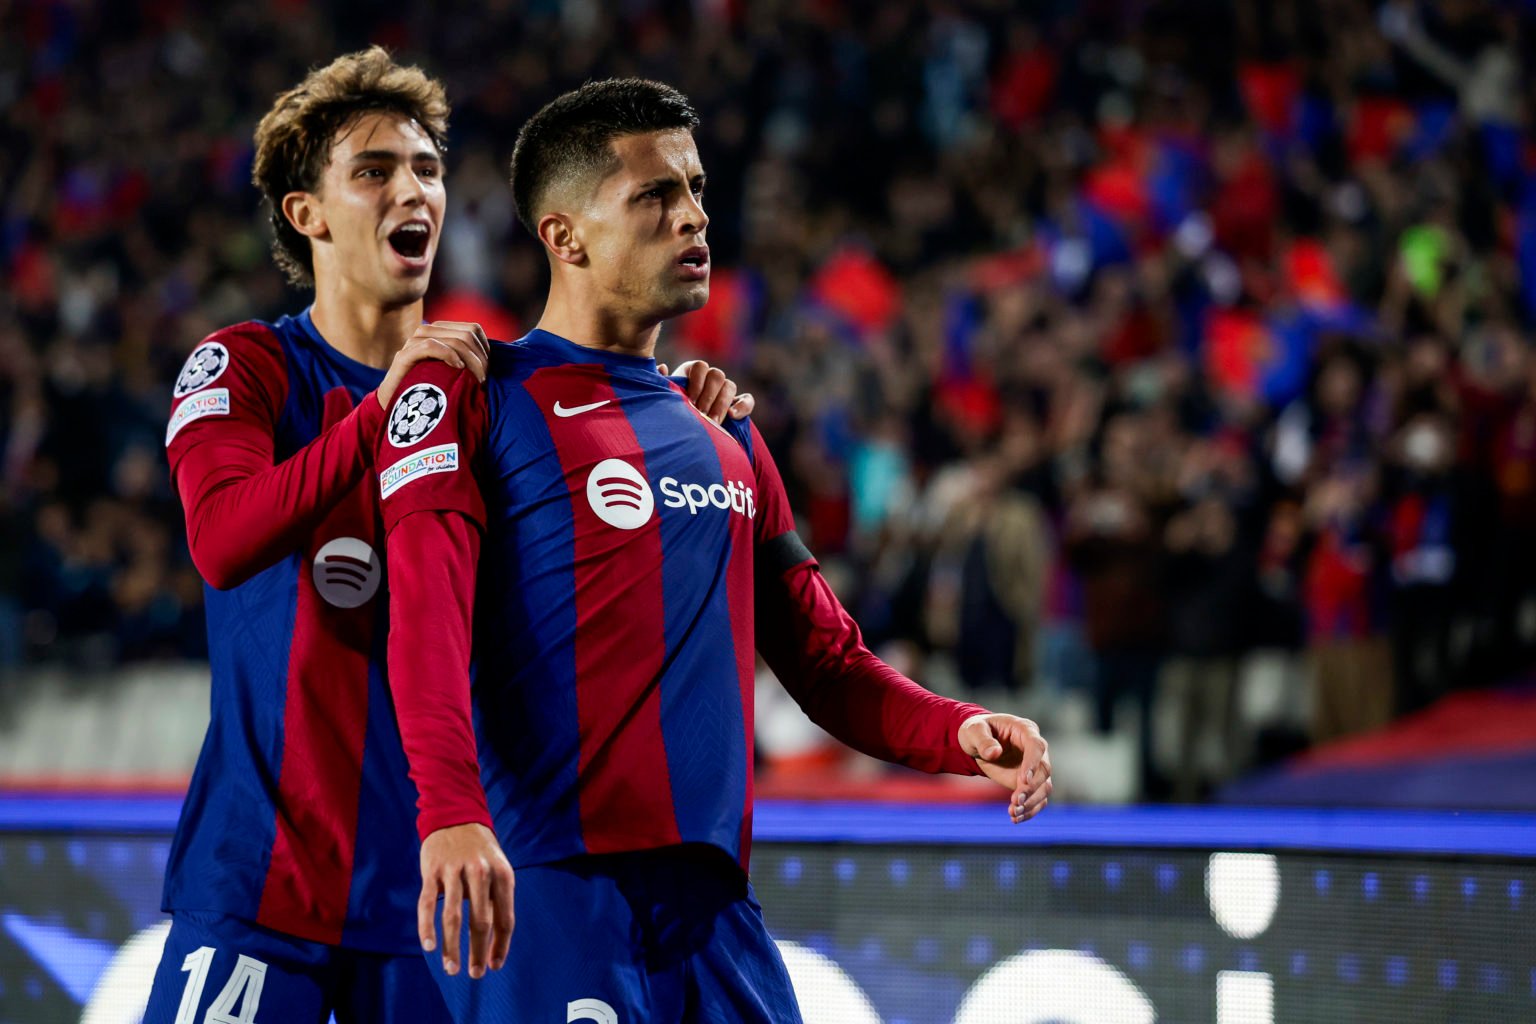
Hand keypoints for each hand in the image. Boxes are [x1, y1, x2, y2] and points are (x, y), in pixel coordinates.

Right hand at [378, 321, 490, 409]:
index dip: (485, 348)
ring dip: (469, 360)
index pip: (473, 329)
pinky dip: (448, 355)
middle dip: (480, 358)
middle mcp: (426, 332)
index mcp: (440, 333)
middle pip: (466, 334)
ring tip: (475, 379)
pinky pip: (429, 345)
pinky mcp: (403, 356)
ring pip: (451, 339)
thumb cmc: (429, 393)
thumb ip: (469, 363)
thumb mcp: (453, 374)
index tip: (489, 372)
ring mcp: (413, 343)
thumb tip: (494, 362)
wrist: (395, 408)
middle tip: (484, 380)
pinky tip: (458, 368)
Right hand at [419, 823, 514, 978]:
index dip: (500, 945)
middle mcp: (481, 873)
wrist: (454, 816)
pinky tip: (428, 946)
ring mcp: (455, 871)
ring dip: (452, 947)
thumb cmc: (480, 851)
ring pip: (453, 917)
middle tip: (475, 974)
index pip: (504, 919)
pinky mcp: (432, 871)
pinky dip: (427, 927)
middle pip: (481, 921)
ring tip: (452, 969)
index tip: (495, 966)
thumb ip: (496, 900)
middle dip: (478, 951)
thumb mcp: (498, 869)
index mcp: (503, 875)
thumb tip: (493, 942)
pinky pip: (428, 903)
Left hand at [658, 359, 753, 422]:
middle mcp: (710, 379)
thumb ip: (663, 384)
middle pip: (717, 375)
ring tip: (712, 422)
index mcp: (693, 373)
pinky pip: (747, 400)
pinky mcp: (738, 405)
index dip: (696, 382)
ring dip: (721, 404)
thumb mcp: (664, 398)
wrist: (684, 433)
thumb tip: (662, 367)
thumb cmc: (672, 412)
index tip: (690, 400)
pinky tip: (732, 417)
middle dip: (709, 396)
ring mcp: (725, 392)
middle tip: (701, 413)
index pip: (700, 366)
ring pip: (730, 386)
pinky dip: (743, 406)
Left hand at [959, 713, 1051, 823]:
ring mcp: (1035, 767)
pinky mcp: (1031, 783)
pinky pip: (1037, 799)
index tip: (1023, 781)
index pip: (1036, 746)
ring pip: (1044, 787)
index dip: (1032, 763)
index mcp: (1025, 730)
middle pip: (1044, 769)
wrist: (978, 743)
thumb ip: (983, 740)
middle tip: (1015, 801)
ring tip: (1014, 812)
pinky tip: (1016, 819)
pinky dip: (1029, 810)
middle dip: (1031, 788)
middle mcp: (1036, 749)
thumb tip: (994, 753)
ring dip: (1032, 802)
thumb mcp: (973, 731)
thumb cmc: (977, 731)